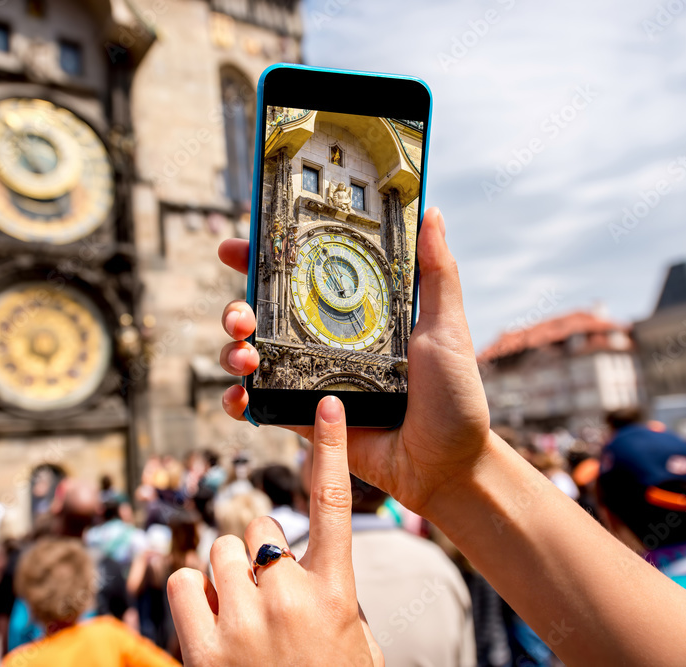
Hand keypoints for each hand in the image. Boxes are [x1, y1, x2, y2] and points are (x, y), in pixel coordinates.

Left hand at [167, 396, 381, 665]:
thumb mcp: (353, 641)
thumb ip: (330, 594)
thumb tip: (298, 562)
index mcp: (336, 593)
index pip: (334, 504)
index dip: (331, 449)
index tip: (327, 406)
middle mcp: (290, 597)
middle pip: (258, 531)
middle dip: (258, 557)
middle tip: (266, 597)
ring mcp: (245, 621)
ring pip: (220, 553)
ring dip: (226, 577)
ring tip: (240, 616)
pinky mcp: (205, 647)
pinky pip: (185, 582)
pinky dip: (193, 595)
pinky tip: (210, 622)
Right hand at [218, 208, 491, 517]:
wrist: (446, 468)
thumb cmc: (453, 398)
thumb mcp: (447, 330)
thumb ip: (437, 274)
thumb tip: (433, 213)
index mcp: (353, 316)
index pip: (300, 277)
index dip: (264, 259)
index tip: (238, 247)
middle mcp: (324, 343)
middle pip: (263, 315)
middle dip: (237, 308)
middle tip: (240, 314)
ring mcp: (309, 381)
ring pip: (251, 356)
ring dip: (232, 351)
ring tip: (243, 357)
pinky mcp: (302, 419)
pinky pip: (258, 405)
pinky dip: (237, 399)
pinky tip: (239, 397)